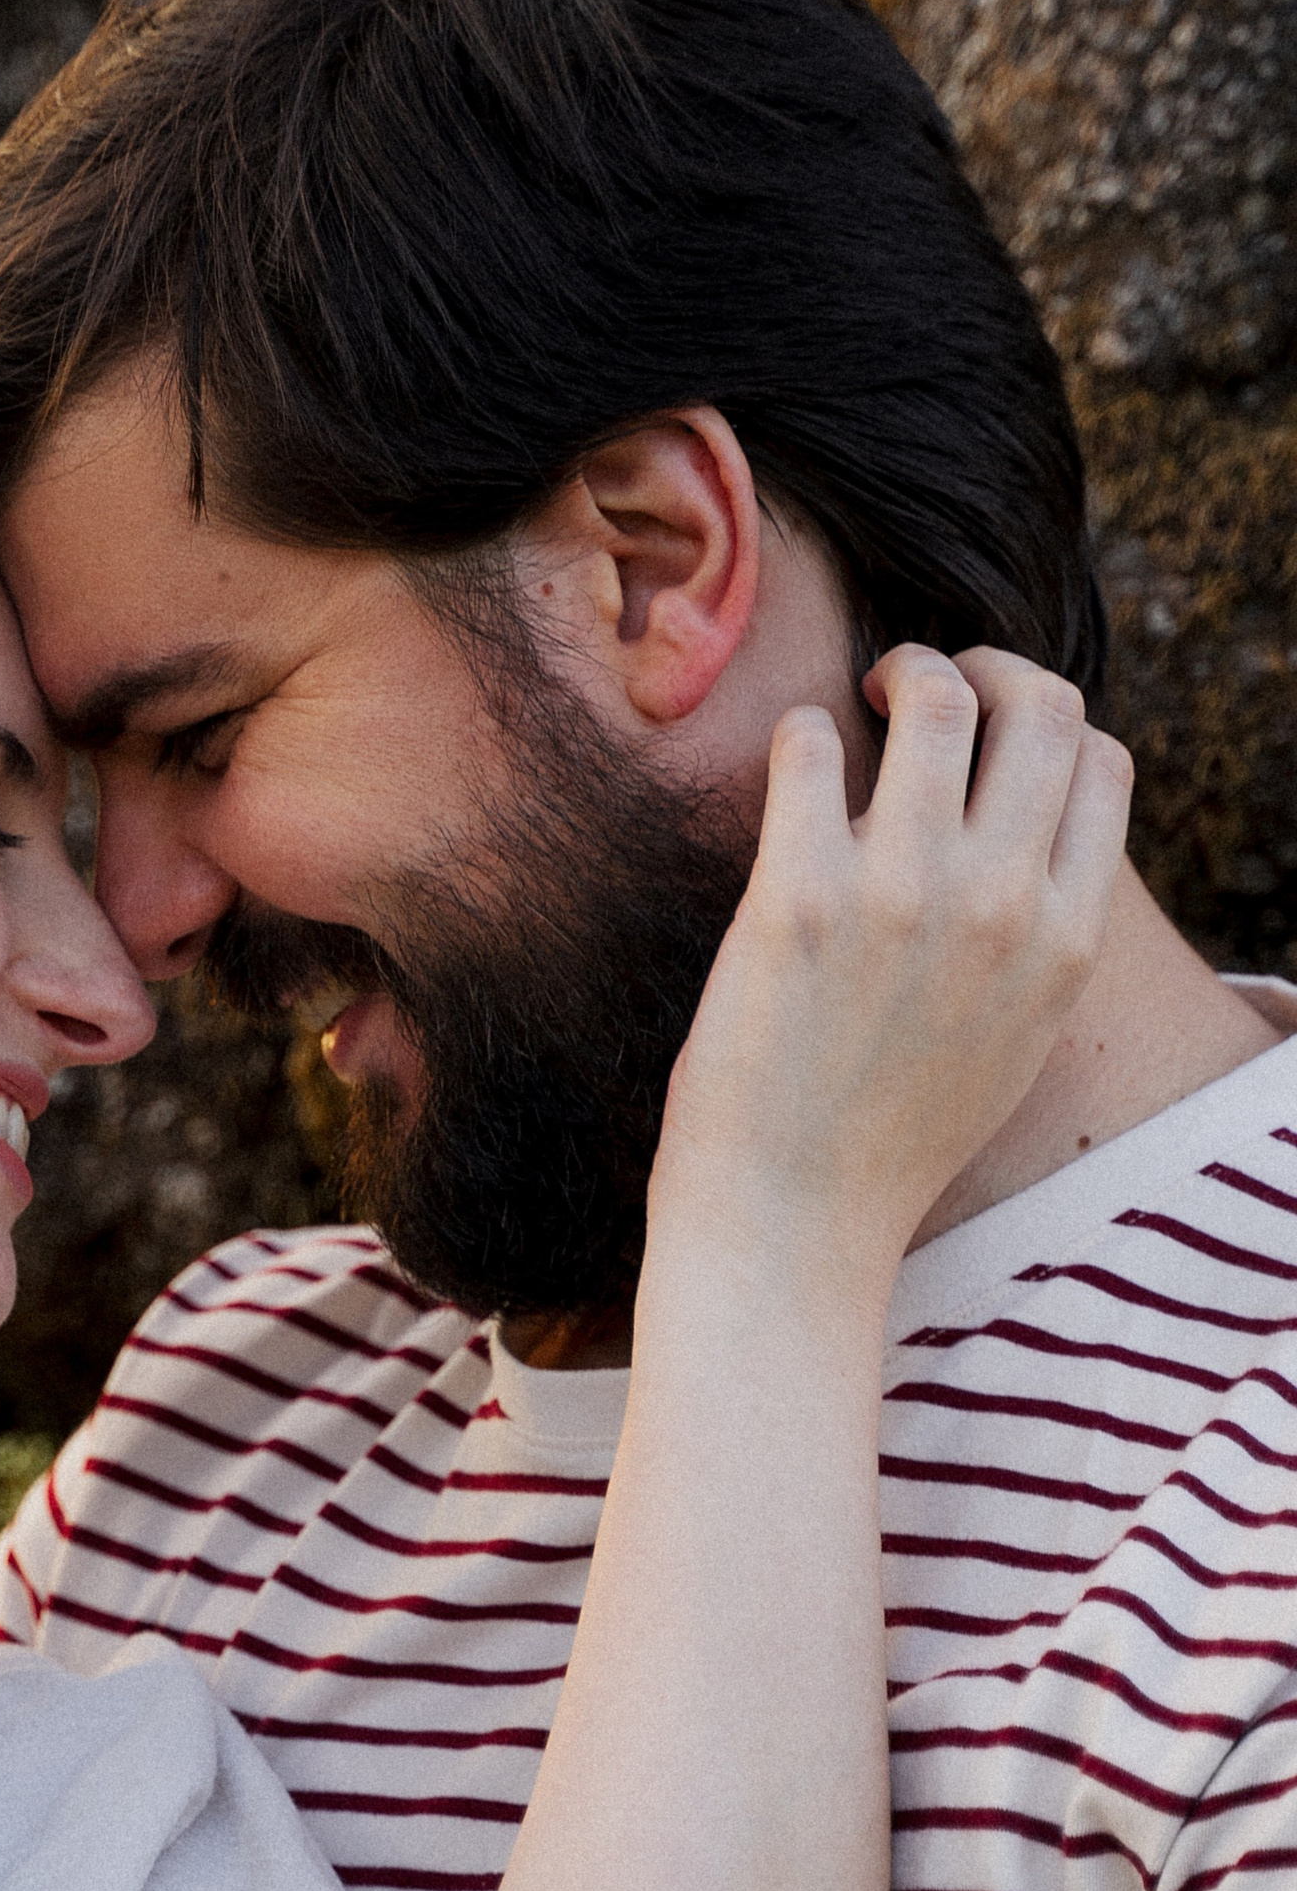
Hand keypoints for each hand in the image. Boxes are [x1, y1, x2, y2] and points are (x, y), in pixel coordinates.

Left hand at [648, 646, 1130, 1294]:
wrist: (792, 1222)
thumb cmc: (883, 1141)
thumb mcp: (1009, 1040)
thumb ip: (1032, 940)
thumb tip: (1018, 849)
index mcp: (1065, 939)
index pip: (1102, 763)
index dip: (1043, 724)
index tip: (988, 735)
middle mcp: (1003, 903)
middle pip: (1041, 705)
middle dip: (983, 668)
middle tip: (916, 688)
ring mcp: (904, 894)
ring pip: (938, 697)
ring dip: (898, 672)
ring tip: (857, 703)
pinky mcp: (799, 898)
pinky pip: (811, 745)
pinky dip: (802, 732)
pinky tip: (789, 768)